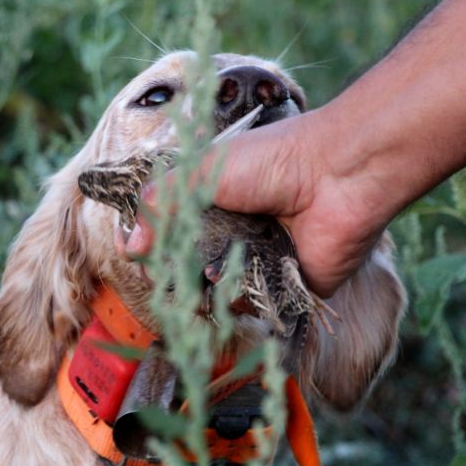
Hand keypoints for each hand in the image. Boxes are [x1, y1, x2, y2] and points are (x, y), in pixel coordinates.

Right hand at [123, 109, 388, 297]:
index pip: (178, 232)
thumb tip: (129, 248)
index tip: (138, 254)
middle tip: (165, 274)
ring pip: (220, 289)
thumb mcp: (205, 172)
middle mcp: (240, 232)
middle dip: (178, 272)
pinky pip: (255, 304)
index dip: (158, 245)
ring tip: (206, 269)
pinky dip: (243, 295)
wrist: (336, 175)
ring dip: (208, 284)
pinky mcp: (288, 287)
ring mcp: (263, 261)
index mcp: (221, 201)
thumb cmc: (273, 160)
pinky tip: (236, 277)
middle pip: (195, 265)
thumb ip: (163, 206)